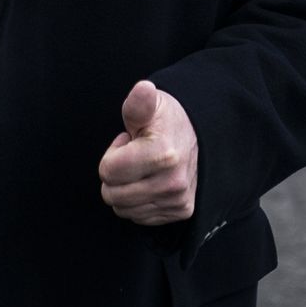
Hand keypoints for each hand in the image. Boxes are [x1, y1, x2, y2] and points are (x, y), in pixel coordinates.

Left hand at [98, 80, 198, 226]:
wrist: (197, 136)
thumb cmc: (166, 120)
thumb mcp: (150, 105)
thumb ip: (139, 102)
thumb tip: (143, 89)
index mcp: (162, 153)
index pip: (108, 172)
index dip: (112, 155)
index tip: (128, 143)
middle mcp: (173, 181)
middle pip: (112, 195)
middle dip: (116, 175)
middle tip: (133, 157)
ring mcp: (178, 200)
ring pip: (123, 209)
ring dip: (126, 189)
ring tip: (143, 169)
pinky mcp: (181, 211)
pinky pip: (139, 217)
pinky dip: (138, 202)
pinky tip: (150, 182)